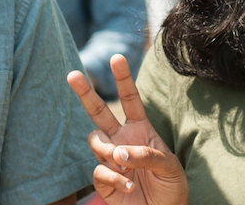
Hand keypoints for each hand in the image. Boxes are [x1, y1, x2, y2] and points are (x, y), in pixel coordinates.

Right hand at [67, 55, 187, 204]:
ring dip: (106, 149)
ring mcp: (111, 159)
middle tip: (73, 74)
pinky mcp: (104, 180)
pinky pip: (99, 170)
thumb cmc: (171, 187)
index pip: (130, 99)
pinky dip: (114, 178)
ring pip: (94, 140)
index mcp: (141, 130)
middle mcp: (121, 140)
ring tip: (122, 163)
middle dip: (86, 93)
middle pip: (99, 111)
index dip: (123, 79)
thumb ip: (147, 155)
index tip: (117, 58)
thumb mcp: (170, 167)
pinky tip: (129, 185)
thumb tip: (118, 152)